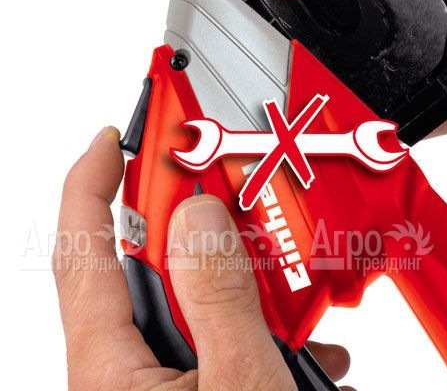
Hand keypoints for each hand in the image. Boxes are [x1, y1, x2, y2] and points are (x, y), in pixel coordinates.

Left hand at [53, 128, 353, 389]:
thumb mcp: (240, 389)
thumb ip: (216, 297)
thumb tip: (200, 214)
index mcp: (111, 368)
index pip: (84, 248)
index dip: (92, 181)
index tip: (115, 135)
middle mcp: (123, 373)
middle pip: (145, 267)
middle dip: (194, 228)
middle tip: (236, 203)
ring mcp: (160, 386)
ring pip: (193, 303)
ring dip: (245, 289)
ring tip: (293, 300)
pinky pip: (220, 341)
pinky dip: (261, 333)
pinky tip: (308, 354)